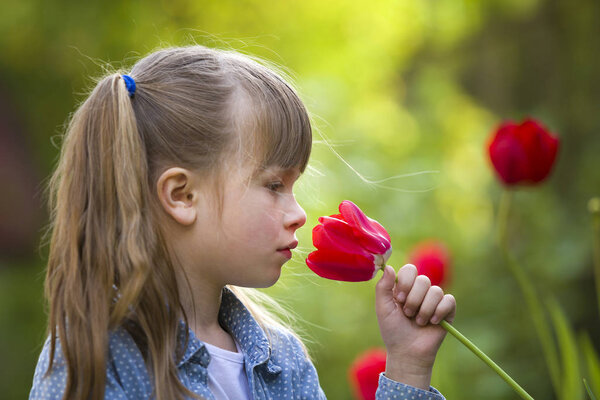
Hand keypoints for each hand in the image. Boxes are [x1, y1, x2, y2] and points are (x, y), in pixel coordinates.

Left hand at [375, 264, 455, 389]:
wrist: (407, 351)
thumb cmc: (393, 330)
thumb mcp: (383, 308)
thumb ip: (383, 287)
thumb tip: (388, 266)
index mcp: (405, 287)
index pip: (410, 270)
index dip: (405, 282)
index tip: (399, 299)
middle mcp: (420, 291)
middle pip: (423, 280)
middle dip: (413, 300)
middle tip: (408, 314)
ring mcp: (434, 300)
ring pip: (436, 291)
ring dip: (424, 310)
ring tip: (418, 322)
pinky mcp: (447, 310)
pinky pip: (449, 300)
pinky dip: (439, 312)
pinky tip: (432, 322)